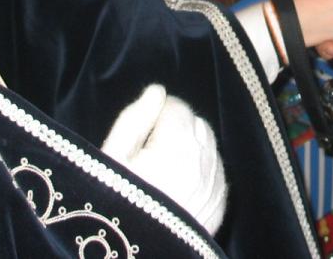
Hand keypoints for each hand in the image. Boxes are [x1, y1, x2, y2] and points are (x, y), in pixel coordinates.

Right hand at [101, 84, 226, 233]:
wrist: (134, 255)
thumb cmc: (114, 207)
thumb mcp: (113, 159)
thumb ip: (135, 119)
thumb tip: (156, 90)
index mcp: (179, 146)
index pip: (177, 107)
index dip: (156, 116)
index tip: (140, 138)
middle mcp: (205, 163)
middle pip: (197, 124)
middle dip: (177, 129)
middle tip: (149, 153)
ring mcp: (215, 186)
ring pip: (209, 147)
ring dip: (192, 148)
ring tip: (163, 171)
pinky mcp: (219, 207)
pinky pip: (216, 174)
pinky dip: (202, 172)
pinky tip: (179, 187)